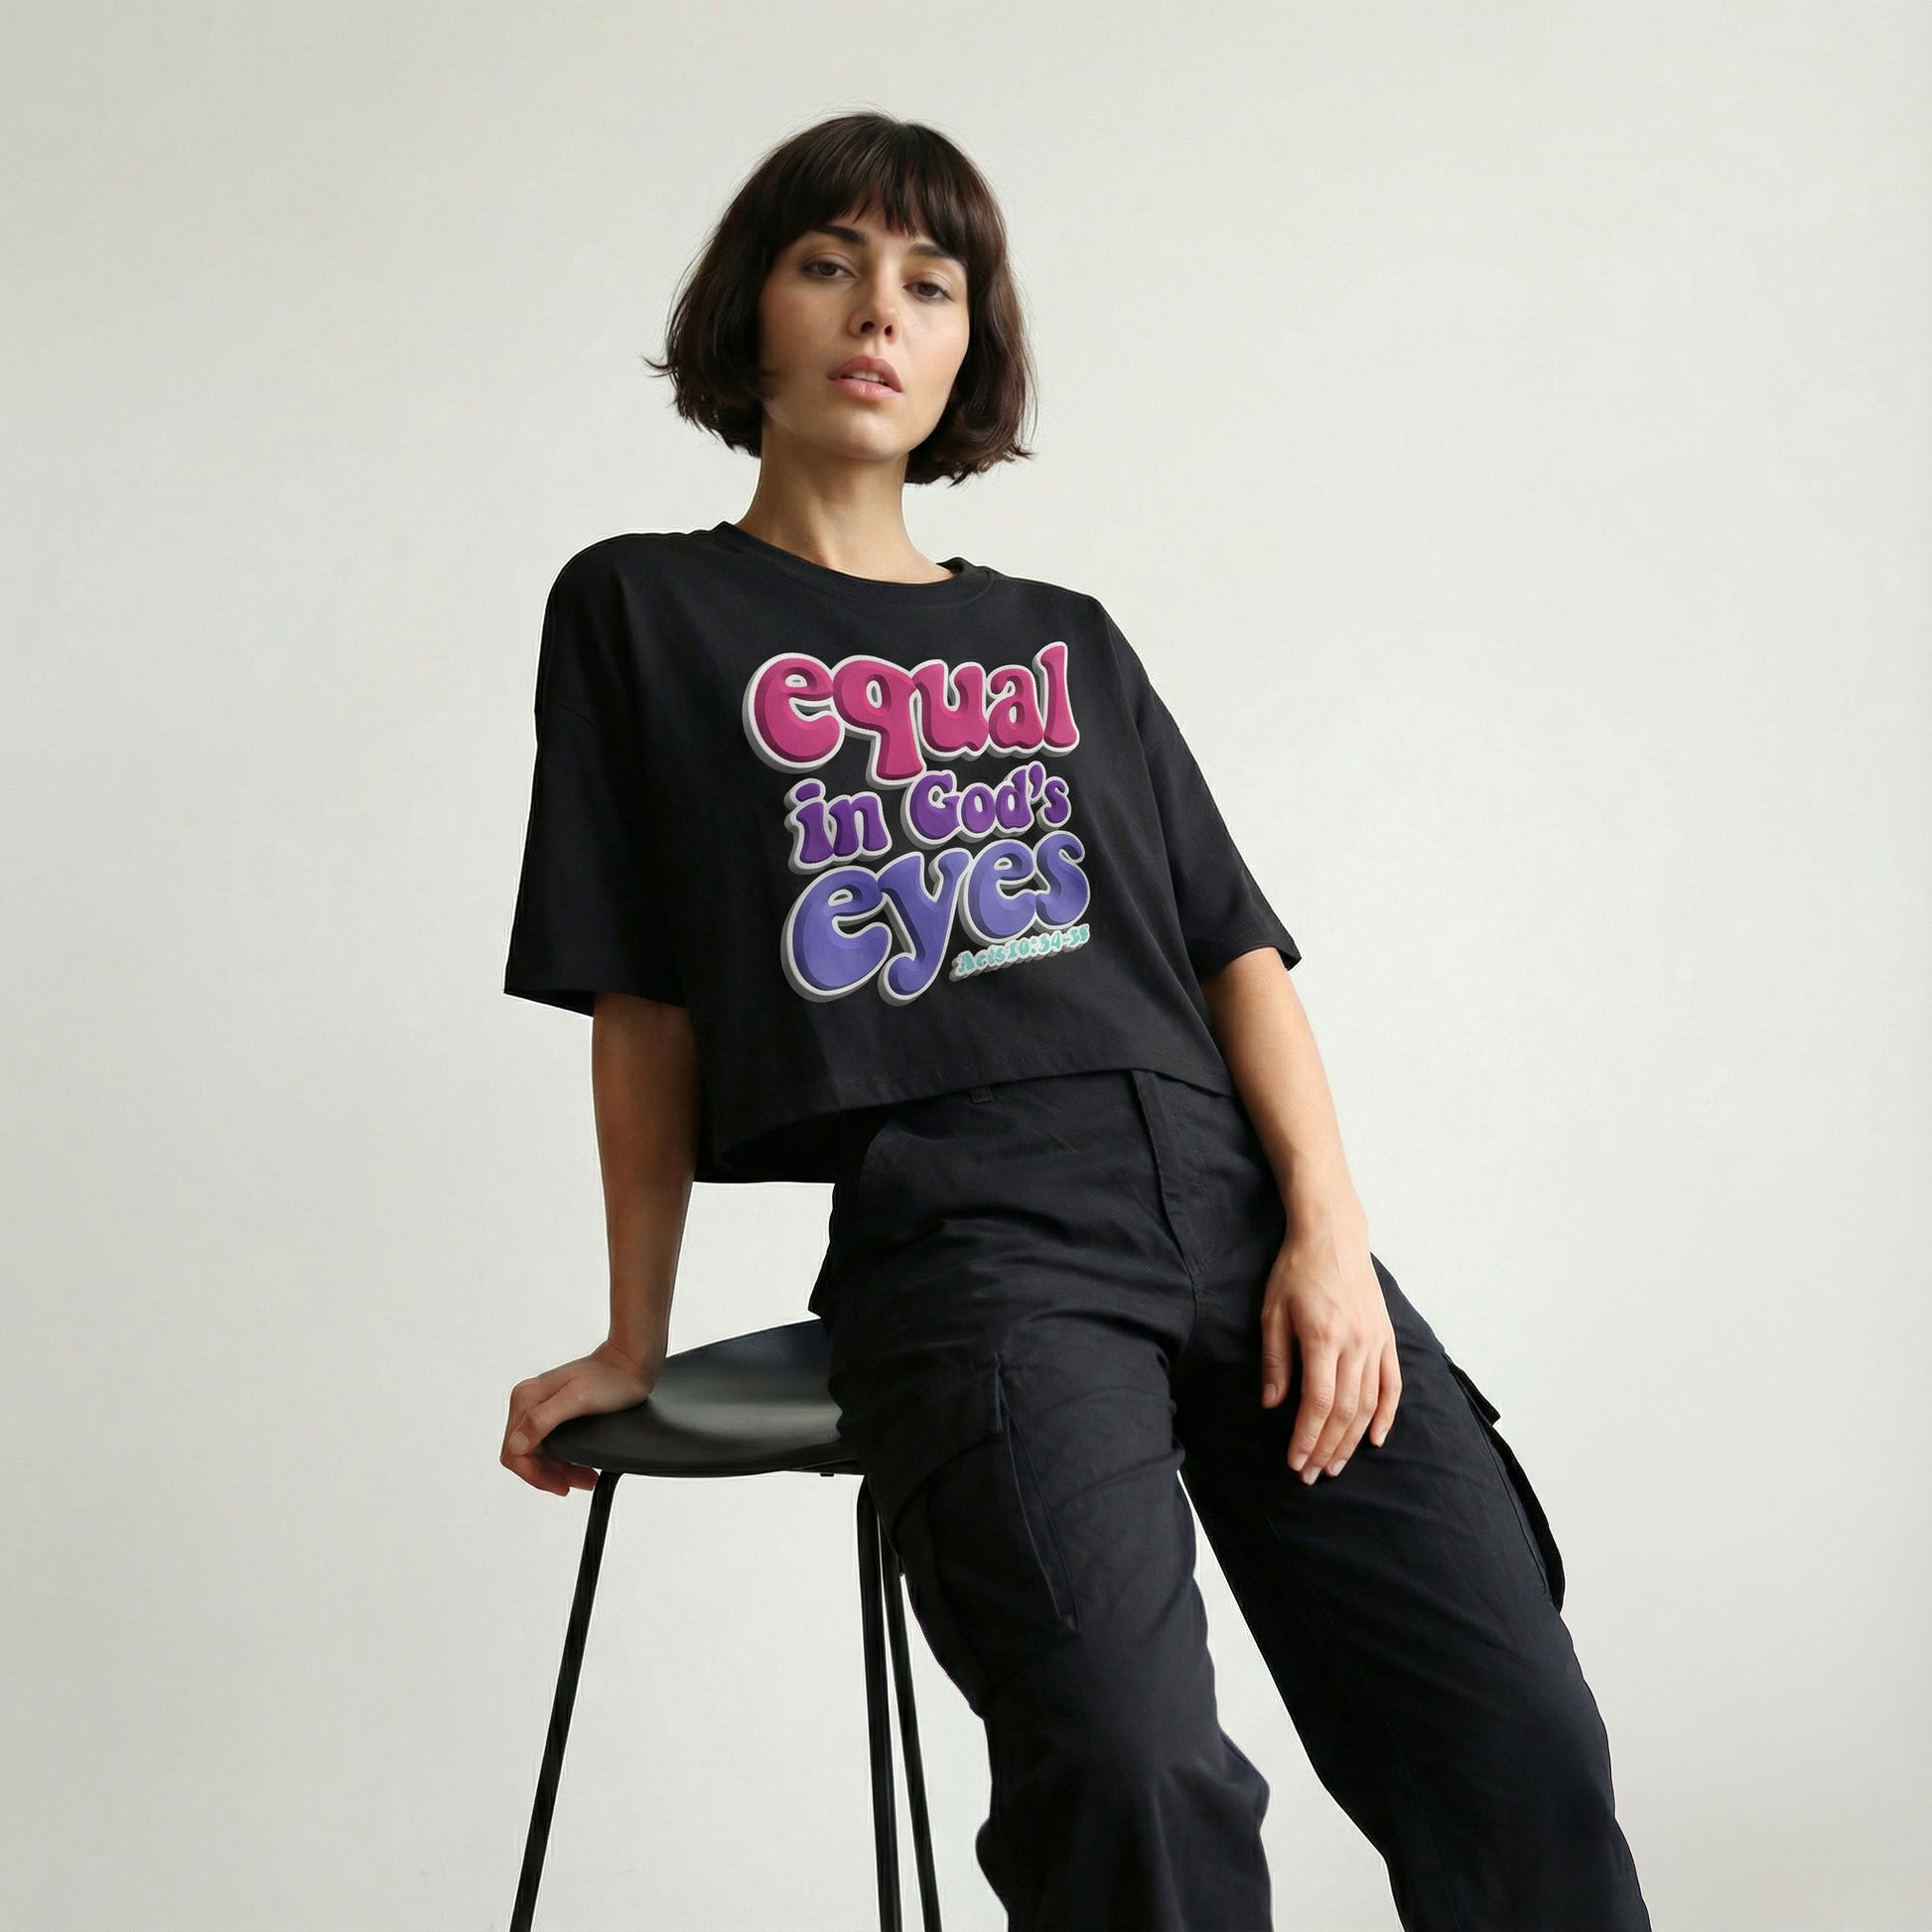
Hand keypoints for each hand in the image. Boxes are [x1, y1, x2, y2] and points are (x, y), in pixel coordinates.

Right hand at [501, 1338, 664, 1495]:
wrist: (630, 1362)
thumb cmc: (610, 1378)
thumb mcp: (577, 1400)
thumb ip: (542, 1420)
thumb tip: (517, 1445)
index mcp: (526, 1399)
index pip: (514, 1452)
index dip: (534, 1475)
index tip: (561, 1487)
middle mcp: (527, 1402)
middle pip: (526, 1455)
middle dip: (550, 1475)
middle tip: (580, 1484)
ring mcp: (540, 1406)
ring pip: (539, 1453)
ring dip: (559, 1471)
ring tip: (586, 1479)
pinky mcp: (554, 1410)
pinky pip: (550, 1444)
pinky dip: (564, 1460)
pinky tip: (582, 1467)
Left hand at [1258, 1222, 1400, 1483]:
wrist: (1333, 1236)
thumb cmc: (1296, 1271)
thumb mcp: (1272, 1312)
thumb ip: (1275, 1361)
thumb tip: (1274, 1405)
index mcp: (1323, 1338)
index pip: (1318, 1403)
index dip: (1306, 1437)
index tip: (1295, 1462)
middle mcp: (1355, 1344)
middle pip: (1344, 1411)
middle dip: (1326, 1448)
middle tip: (1312, 1474)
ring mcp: (1375, 1342)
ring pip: (1368, 1404)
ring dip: (1352, 1440)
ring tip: (1335, 1464)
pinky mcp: (1387, 1338)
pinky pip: (1392, 1385)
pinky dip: (1386, 1415)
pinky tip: (1376, 1438)